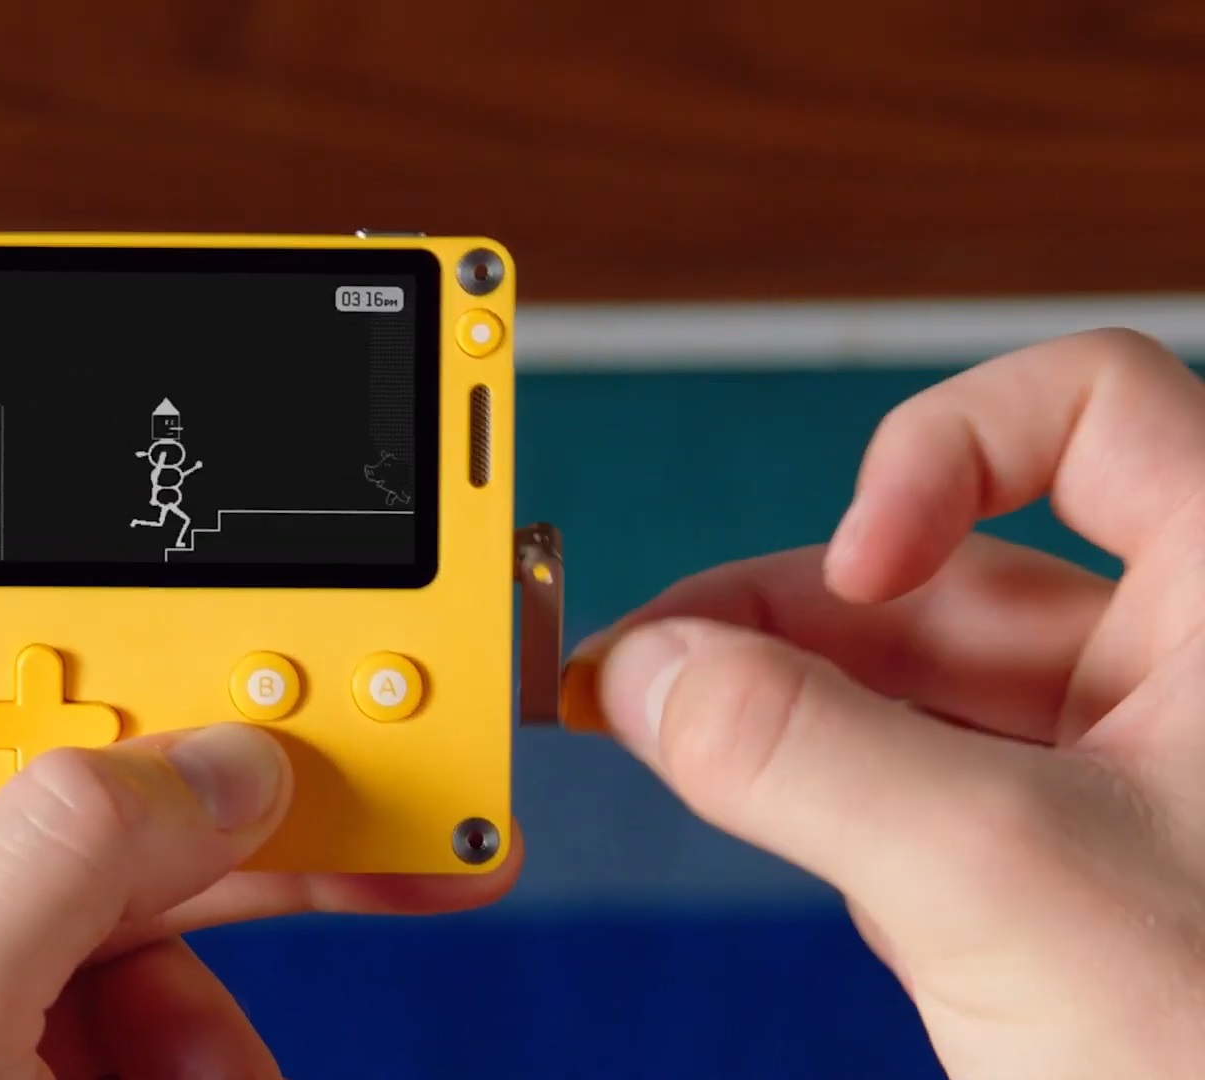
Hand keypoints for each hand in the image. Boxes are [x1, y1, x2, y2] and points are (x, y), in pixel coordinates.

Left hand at [0, 660, 519, 1077]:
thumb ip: (60, 861)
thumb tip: (212, 761)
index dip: (113, 683)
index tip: (255, 692)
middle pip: (73, 824)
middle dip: (218, 864)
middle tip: (376, 848)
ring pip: (127, 950)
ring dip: (208, 1027)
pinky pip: (128, 1042)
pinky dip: (194, 1068)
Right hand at [577, 329, 1204, 1077]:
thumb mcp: (1001, 881)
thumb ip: (806, 759)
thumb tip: (652, 676)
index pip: (1089, 406)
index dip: (949, 449)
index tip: (865, 563)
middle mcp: (1185, 673)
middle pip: (955, 568)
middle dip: (789, 611)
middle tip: (650, 667)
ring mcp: (1137, 780)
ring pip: (929, 690)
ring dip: (787, 705)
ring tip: (668, 732)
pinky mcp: (1080, 872)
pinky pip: (930, 789)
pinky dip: (837, 800)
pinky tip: (790, 840)